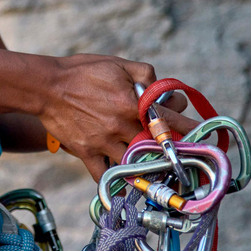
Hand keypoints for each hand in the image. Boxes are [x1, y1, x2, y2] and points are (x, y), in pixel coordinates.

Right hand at [39, 54, 198, 180]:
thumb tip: (160, 88)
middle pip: (154, 146)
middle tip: (182, 155)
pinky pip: (104, 175)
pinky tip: (126, 185)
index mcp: (132, 104)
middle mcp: (121, 126)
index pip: (170, 119)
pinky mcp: (86, 152)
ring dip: (146, 167)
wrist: (47, 86)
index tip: (203, 135)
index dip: (189, 128)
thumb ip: (144, 73)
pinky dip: (116, 182)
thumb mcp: (117, 64)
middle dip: (169, 150)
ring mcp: (103, 142)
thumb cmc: (82, 71)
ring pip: (133, 163)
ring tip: (158, 171)